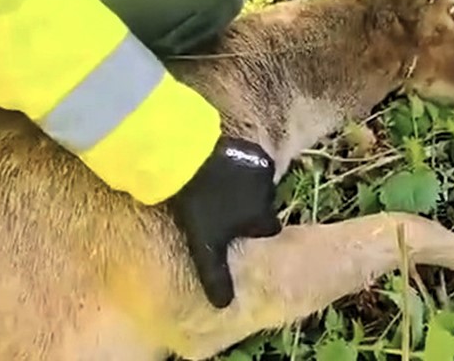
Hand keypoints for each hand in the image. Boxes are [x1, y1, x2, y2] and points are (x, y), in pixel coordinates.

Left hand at [165, 136, 281, 307]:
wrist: (185, 159)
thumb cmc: (196, 205)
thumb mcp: (204, 245)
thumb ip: (216, 274)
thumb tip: (223, 304)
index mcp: (261, 217)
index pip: (267, 229)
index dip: (253, 230)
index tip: (238, 231)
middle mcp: (268, 194)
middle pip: (262, 205)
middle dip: (248, 207)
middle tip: (223, 208)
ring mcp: (260, 168)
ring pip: (255, 184)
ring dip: (242, 186)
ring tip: (216, 188)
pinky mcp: (250, 150)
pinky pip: (249, 162)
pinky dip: (238, 165)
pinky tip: (216, 168)